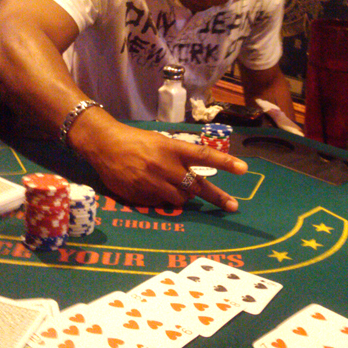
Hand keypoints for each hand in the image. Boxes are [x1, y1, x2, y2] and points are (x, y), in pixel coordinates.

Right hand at [75, 119, 247, 211]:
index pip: (204, 155)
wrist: (104, 145)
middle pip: (197, 186)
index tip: (243, 169)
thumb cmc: (137, 141)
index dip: (225, 162)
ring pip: (180, 199)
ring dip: (185, 196)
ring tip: (178, 188)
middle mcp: (165, 166)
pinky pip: (160, 204)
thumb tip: (196, 177)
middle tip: (232, 206)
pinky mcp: (140, 196)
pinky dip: (163, 200)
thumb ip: (179, 157)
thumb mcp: (161, 141)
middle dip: (217, 197)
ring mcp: (153, 183)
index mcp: (172, 148)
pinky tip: (154, 189)